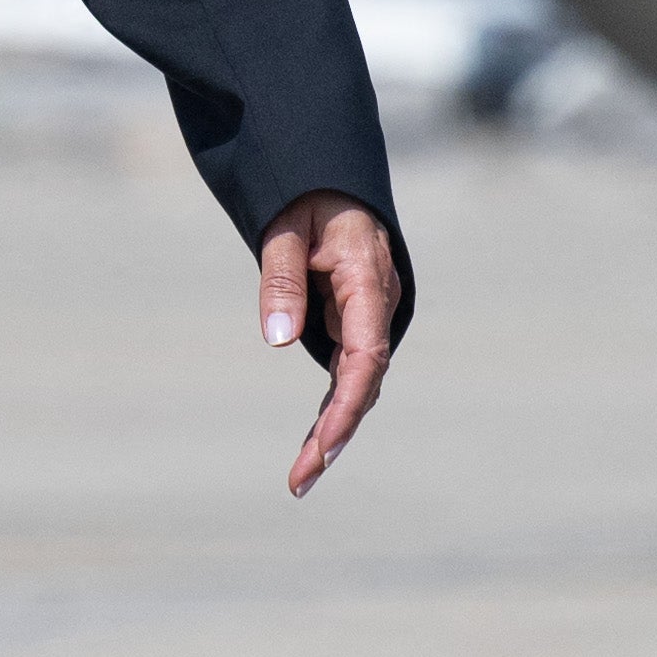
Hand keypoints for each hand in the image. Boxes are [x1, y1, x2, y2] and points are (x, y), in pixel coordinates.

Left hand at [254, 189, 405, 494]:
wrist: (330, 174)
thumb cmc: (307, 194)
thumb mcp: (285, 227)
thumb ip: (281, 280)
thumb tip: (278, 338)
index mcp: (368, 279)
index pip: (366, 355)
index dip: (347, 405)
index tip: (325, 446)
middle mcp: (378, 304)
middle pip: (364, 381)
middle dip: (335, 433)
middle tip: (299, 481)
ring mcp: (369, 314)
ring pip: (357, 382)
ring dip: (332, 427)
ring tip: (301, 476)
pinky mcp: (354, 320)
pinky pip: (347, 370)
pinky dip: (331, 405)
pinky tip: (313, 441)